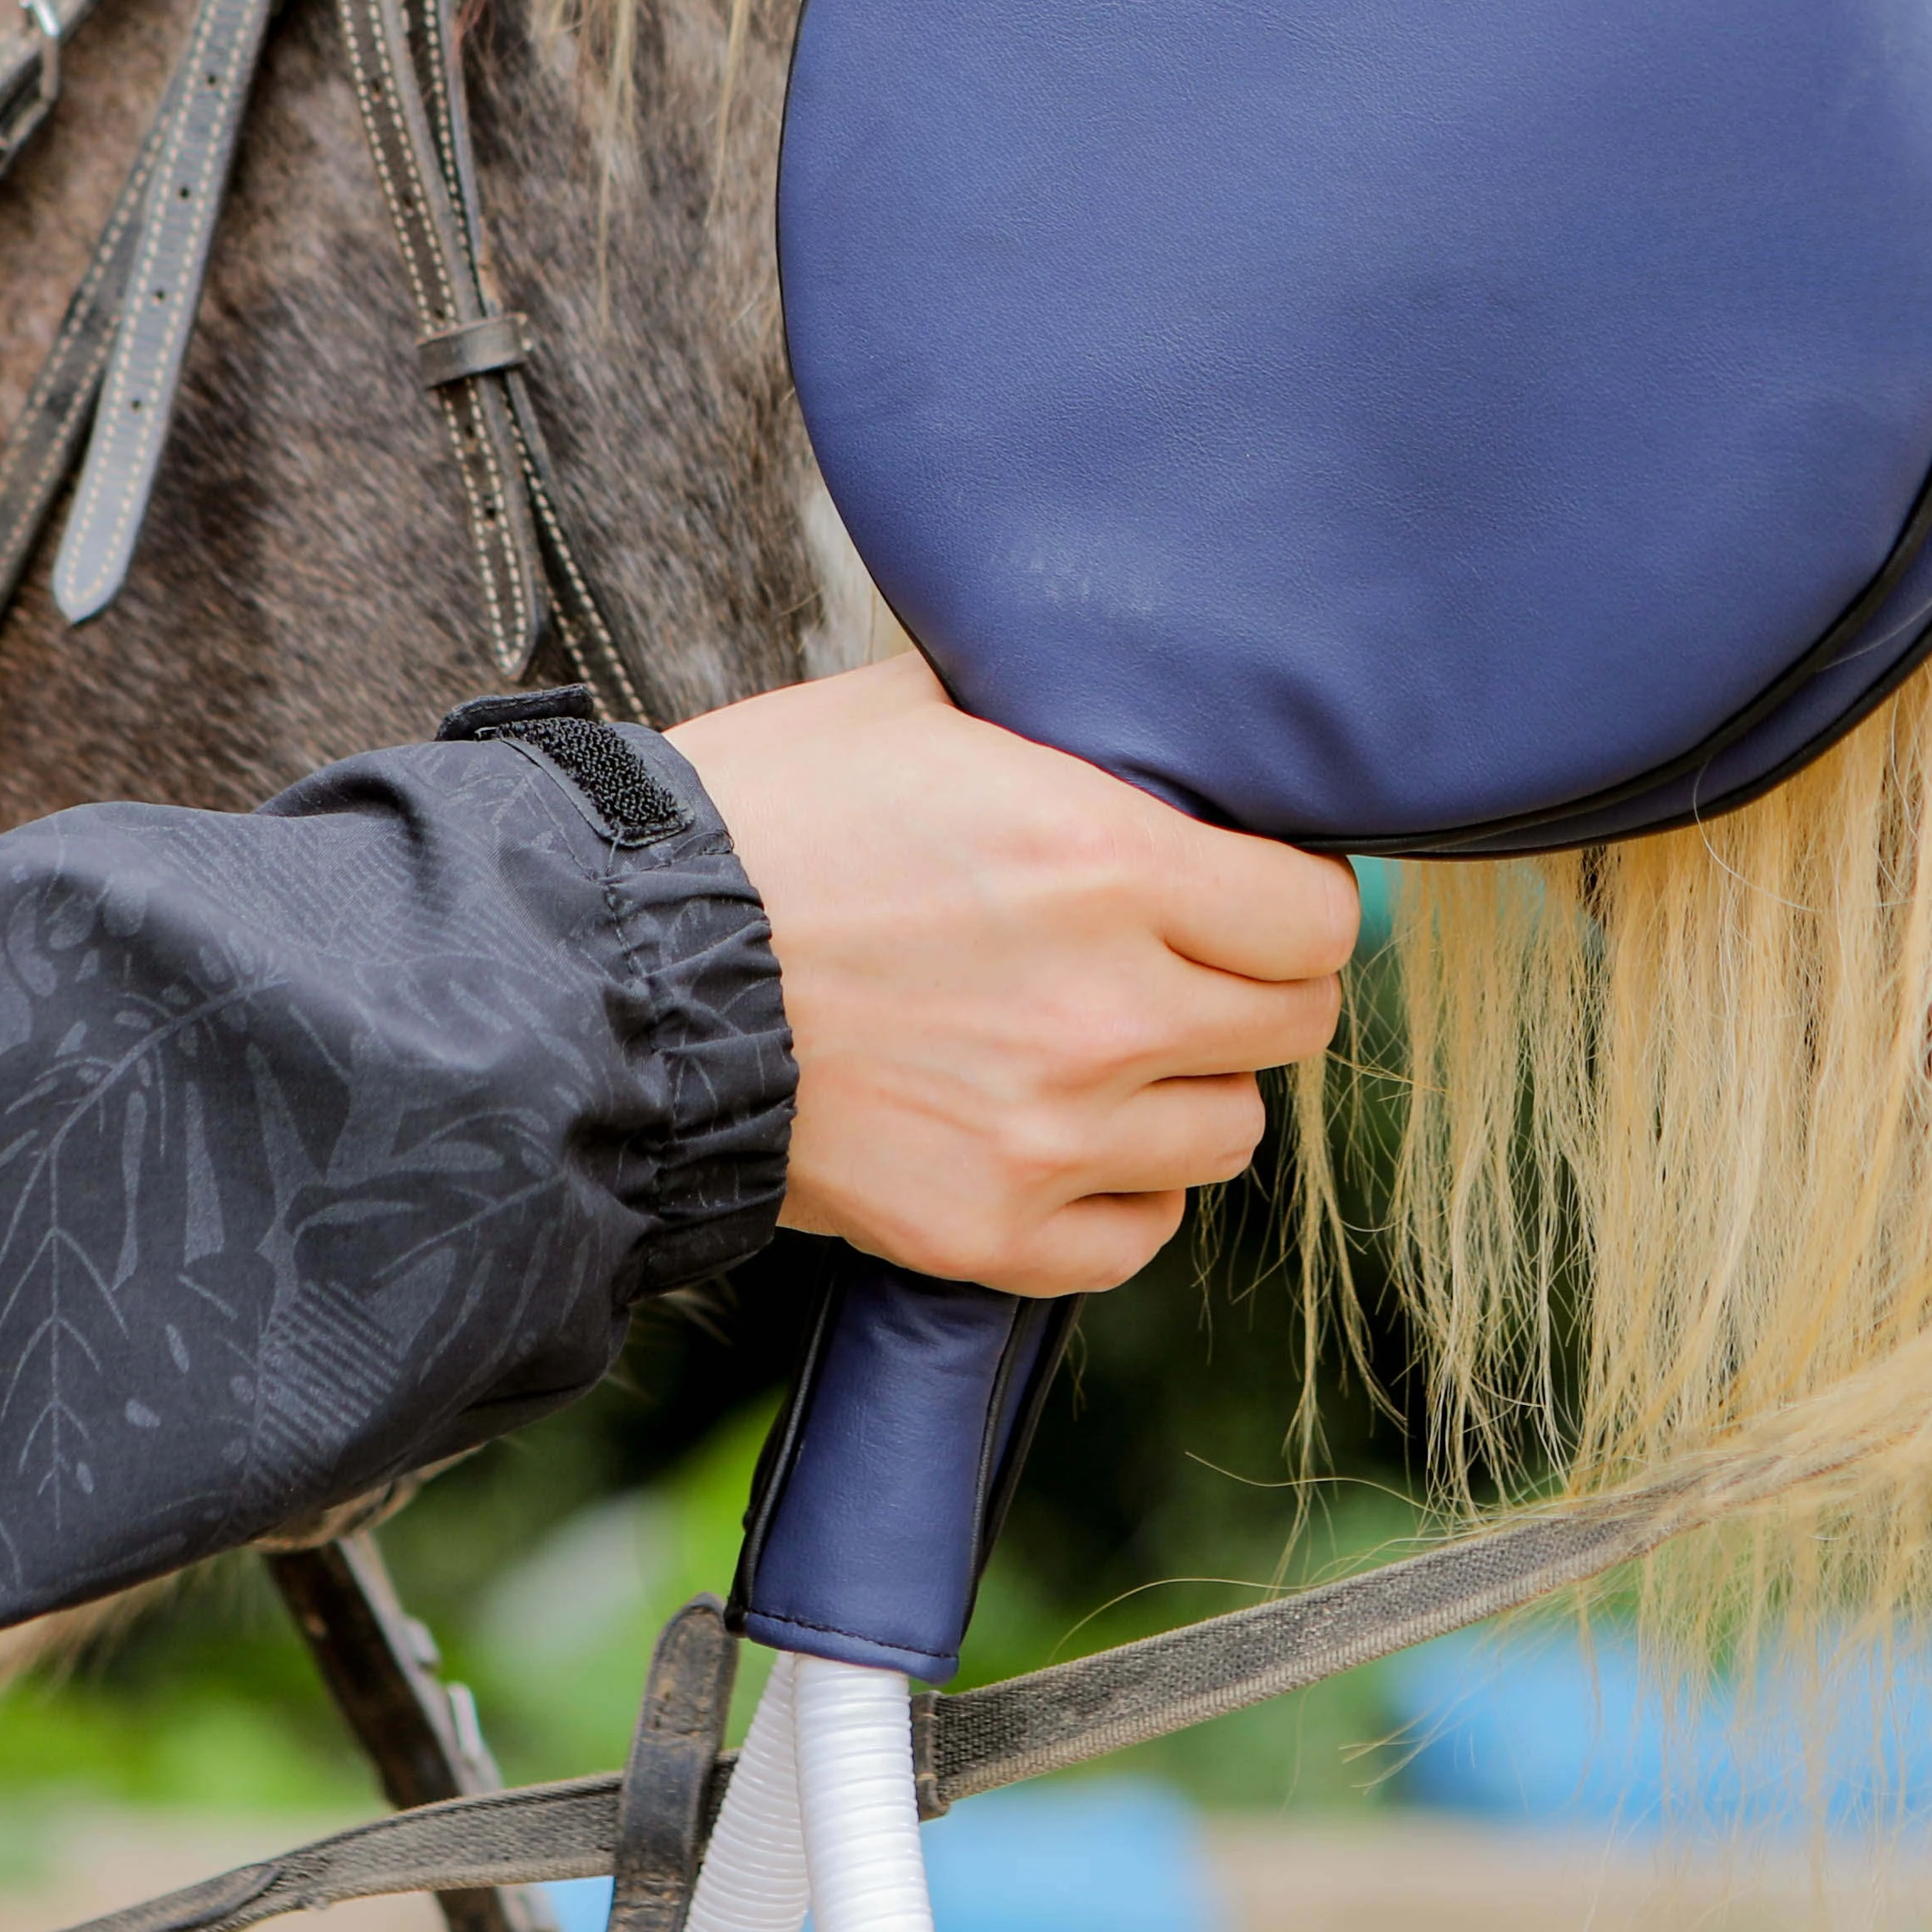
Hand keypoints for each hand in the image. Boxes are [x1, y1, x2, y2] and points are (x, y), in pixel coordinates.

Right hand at [668, 654, 1359, 1295]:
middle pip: (1295, 1024)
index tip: (1253, 888)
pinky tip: (1058, 1131)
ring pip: (1228, 1133)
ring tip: (1110, 1044)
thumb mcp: (921, 707)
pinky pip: (1137, 1235)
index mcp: (1110, 860)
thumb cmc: (763, 816)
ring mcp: (1051, 1131)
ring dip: (1189, 1088)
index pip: (1317, 915)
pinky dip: (1117, 1194)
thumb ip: (1057, 713)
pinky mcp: (988, 1230)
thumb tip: (1140, 696)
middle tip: (1188, 960)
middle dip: (1255, 986)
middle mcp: (1106, 1005)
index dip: (1295, 898)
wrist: (615, 972)